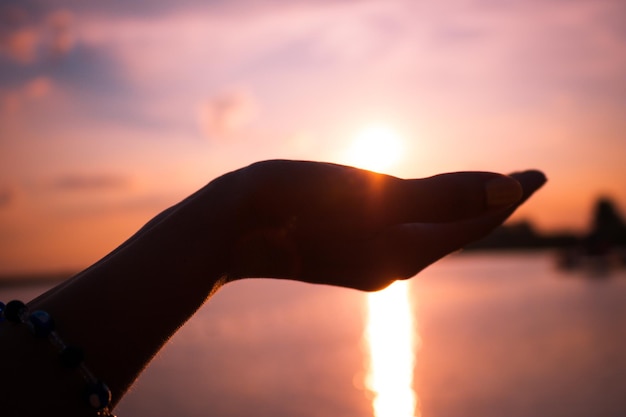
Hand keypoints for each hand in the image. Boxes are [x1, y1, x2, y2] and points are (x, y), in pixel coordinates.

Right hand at [209, 160, 545, 290]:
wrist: (231, 226)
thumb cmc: (300, 202)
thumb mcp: (373, 195)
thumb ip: (441, 197)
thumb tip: (505, 192)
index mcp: (402, 254)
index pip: (472, 225)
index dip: (508, 196)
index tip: (534, 175)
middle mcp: (390, 264)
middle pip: (454, 232)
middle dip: (489, 207)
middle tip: (518, 181)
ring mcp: (366, 259)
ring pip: (428, 232)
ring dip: (457, 210)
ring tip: (479, 191)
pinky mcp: (345, 248)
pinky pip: (399, 230)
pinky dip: (422, 212)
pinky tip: (421, 205)